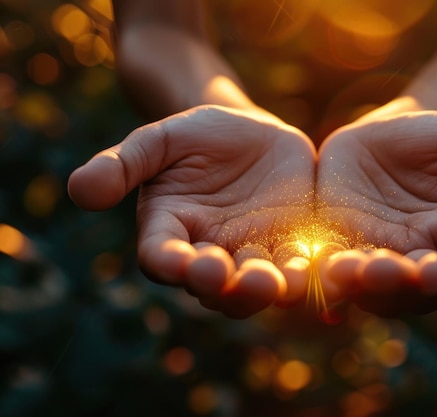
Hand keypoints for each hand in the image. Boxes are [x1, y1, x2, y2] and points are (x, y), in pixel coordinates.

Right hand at [68, 105, 315, 317]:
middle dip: (228, 287)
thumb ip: (123, 164)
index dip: (170, 264)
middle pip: (214, 286)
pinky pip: (300, 264)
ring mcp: (253, 253)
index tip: (183, 262)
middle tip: (242, 280)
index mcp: (170, 233)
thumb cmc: (196, 135)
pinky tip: (323, 267)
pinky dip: (310, 270)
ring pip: (259, 284)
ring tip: (286, 282)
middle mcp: (210, 254)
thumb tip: (78, 190)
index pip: (162, 259)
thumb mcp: (159, 141)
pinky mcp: (292, 244)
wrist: (247, 129)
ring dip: (272, 288)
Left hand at [316, 111, 436, 316]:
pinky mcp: (341, 245)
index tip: (433, 273)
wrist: (389, 131)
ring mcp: (380, 255)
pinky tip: (308, 266)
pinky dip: (322, 271)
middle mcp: (422, 257)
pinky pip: (332, 266)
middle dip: (394, 285)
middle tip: (375, 272)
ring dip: (354, 286)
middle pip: (414, 290)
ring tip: (338, 271)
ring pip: (370, 288)